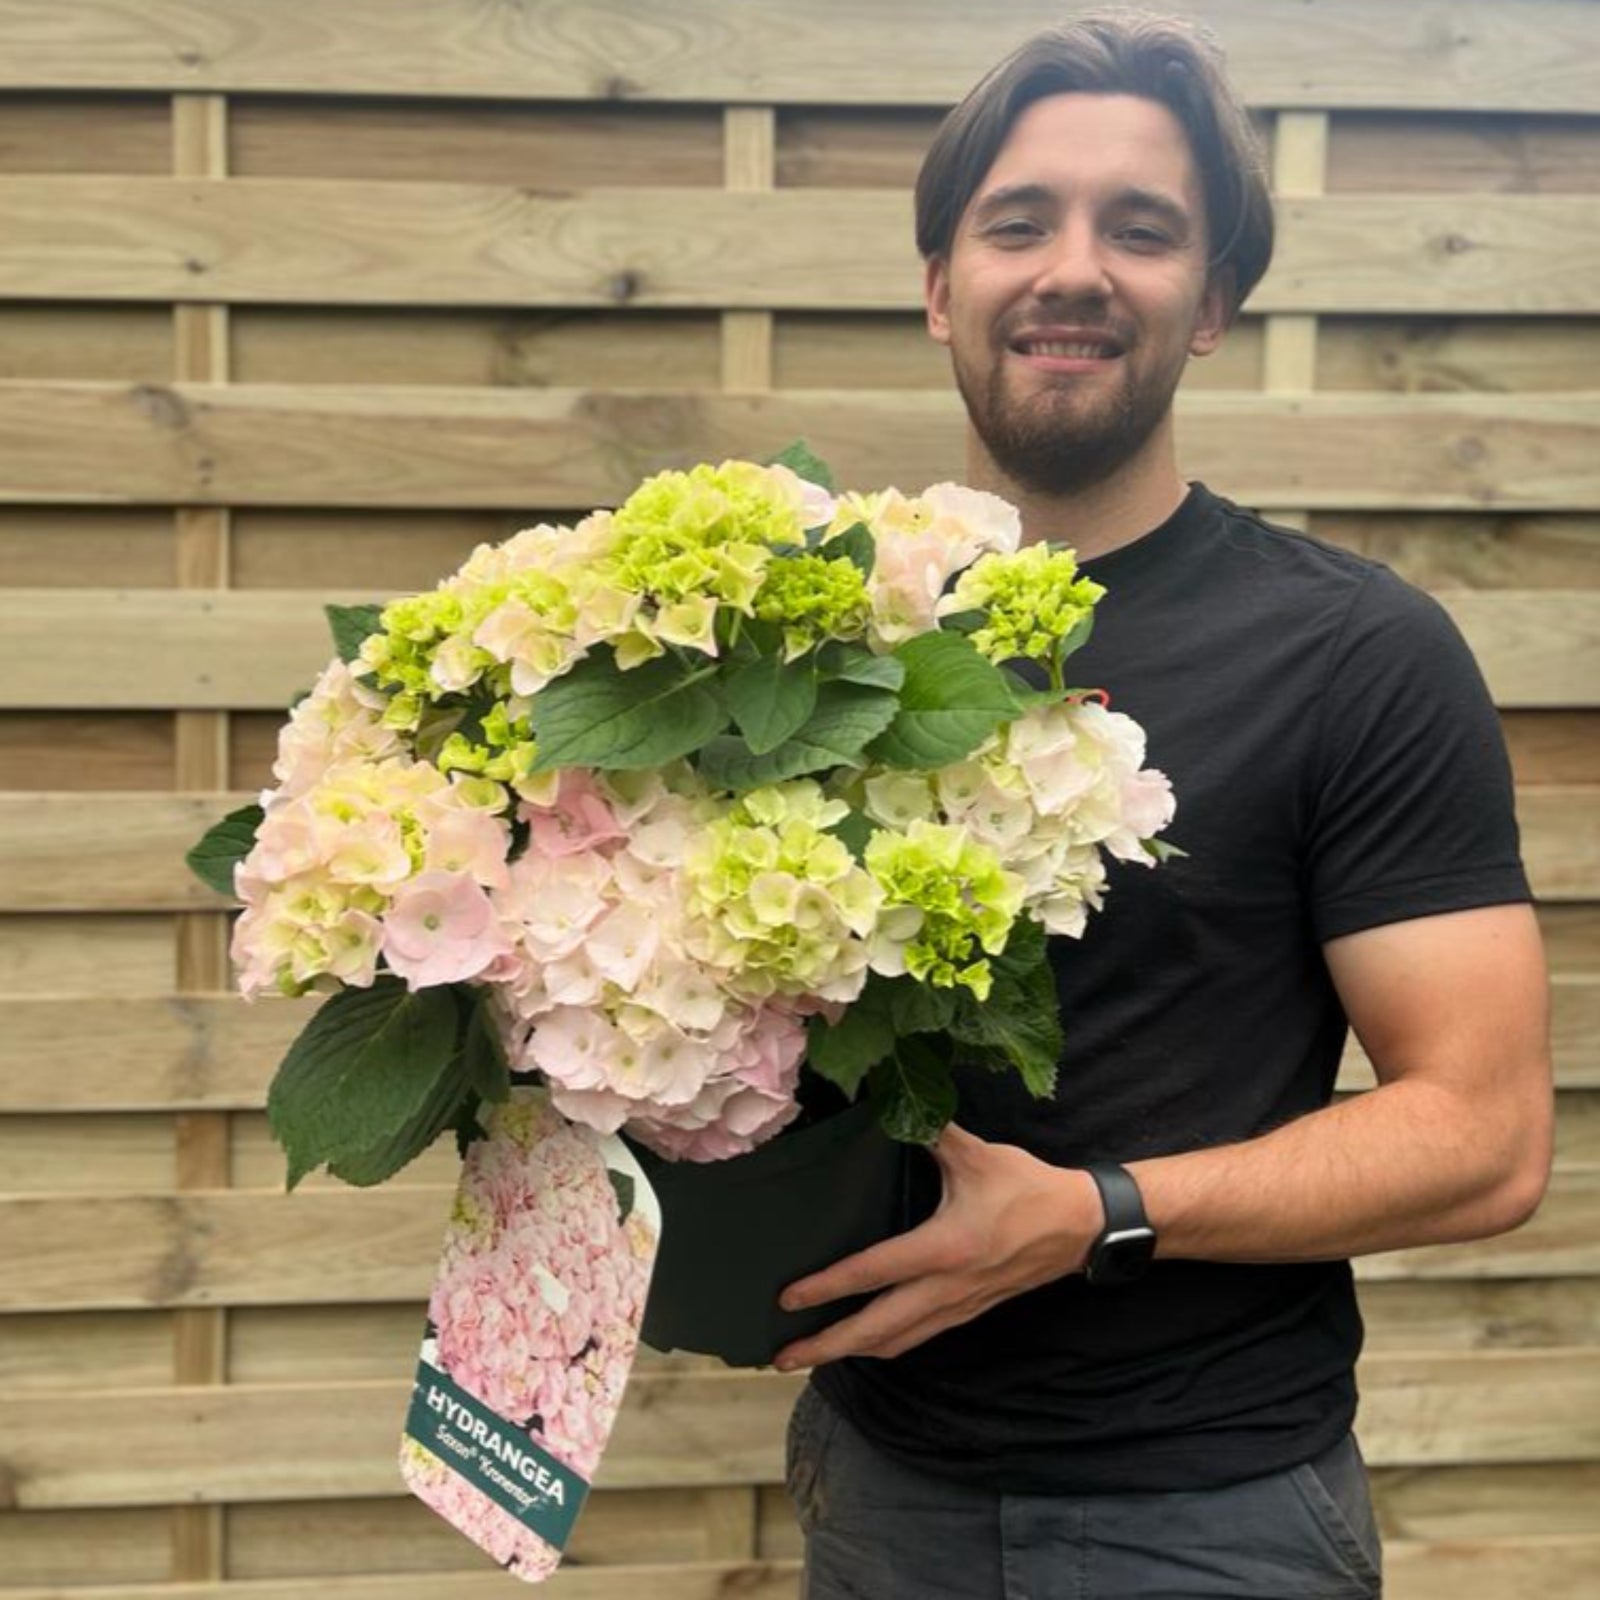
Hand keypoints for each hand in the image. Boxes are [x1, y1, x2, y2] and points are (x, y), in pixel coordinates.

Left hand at [772, 1123, 1101, 1369]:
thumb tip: (897, 1104)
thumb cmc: (1028, 1188)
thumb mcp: (978, 1155)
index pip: (874, 1273)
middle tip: (782, 1356)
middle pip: (877, 1330)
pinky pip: (918, 1338)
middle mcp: (948, 1287)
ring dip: (852, 1352)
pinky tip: (865, 1342)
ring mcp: (959, 1306)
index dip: (827, 1287)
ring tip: (812, 1356)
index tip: (788, 1298)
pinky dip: (884, 1344)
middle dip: (828, 1346)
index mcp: (946, 1247)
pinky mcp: (968, 1311)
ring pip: (897, 1342)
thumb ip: (934, 1132)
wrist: (1081, 1226)